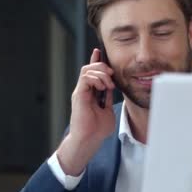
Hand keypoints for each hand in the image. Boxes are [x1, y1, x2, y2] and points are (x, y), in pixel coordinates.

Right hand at [56, 49, 115, 175]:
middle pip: (89, 67)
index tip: (100, 52)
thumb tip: (112, 87)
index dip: (95, 61)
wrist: (90, 139)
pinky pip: (85, 78)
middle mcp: (84, 90)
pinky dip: (96, 79)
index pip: (91, 72)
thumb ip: (108, 98)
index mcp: (90, 93)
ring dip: (101, 73)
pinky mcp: (79, 95)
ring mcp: (80, 92)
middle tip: (112, 75)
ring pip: (87, 70)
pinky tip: (103, 87)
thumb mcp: (108, 110)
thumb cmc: (97, 129)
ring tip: (108, 84)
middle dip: (102, 66)